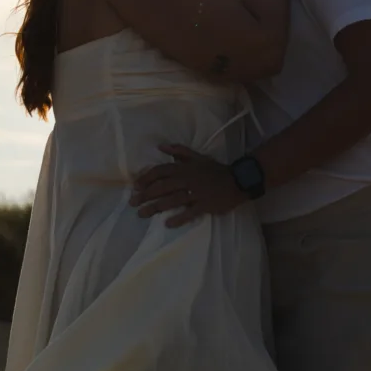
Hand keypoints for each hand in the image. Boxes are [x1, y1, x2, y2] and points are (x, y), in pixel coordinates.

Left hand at [130, 145, 246, 227]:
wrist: (237, 180)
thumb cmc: (214, 169)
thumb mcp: (197, 156)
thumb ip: (178, 151)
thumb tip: (160, 146)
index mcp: (184, 168)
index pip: (161, 171)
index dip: (146, 178)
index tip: (136, 186)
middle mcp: (187, 179)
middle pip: (162, 187)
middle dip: (145, 195)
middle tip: (133, 203)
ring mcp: (196, 193)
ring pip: (172, 200)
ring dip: (155, 207)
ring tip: (142, 214)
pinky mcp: (205, 205)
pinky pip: (190, 213)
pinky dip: (179, 218)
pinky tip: (168, 224)